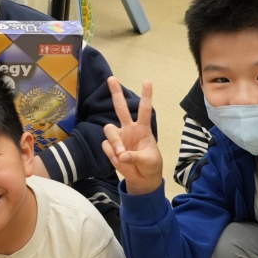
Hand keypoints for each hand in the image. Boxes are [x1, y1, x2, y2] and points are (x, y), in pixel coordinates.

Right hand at [100, 77, 161, 195]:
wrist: (143, 179)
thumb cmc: (150, 165)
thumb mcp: (149, 160)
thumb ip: (136, 156)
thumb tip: (121, 155)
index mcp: (143, 128)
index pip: (144, 109)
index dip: (146, 95)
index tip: (147, 81)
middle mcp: (129, 129)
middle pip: (120, 107)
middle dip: (116, 93)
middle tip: (111, 78)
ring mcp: (119, 137)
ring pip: (109, 129)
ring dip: (114, 141)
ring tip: (121, 153)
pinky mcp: (111, 147)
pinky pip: (106, 146)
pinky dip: (112, 154)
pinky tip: (120, 160)